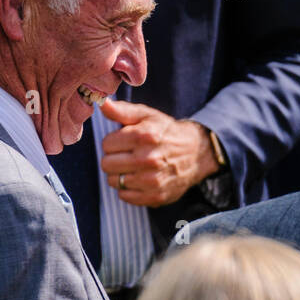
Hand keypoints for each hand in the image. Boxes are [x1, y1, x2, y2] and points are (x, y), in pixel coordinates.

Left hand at [99, 99, 219, 207]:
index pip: (106, 144)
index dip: (114, 142)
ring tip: (135, 167)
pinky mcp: (156, 196)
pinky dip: (129, 189)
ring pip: (114, 181)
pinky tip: (140, 179)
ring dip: (120, 174)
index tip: (125, 141)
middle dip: (114, 158)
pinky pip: (125, 196)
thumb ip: (122, 111)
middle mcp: (149, 159)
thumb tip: (102, 103)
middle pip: (107, 164)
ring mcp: (153, 180)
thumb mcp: (147, 116)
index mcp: (145, 136)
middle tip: (129, 155)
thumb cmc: (167, 132)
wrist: (197, 153)